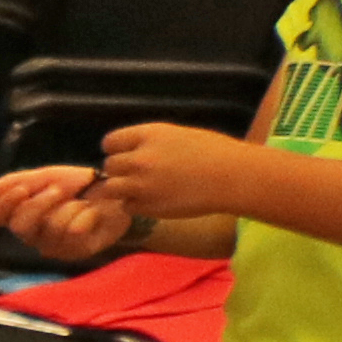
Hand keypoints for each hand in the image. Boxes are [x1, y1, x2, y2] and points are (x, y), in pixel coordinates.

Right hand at [0, 160, 136, 257]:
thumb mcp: (48, 177)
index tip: (21, 189)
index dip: (5, 204)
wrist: (117, 192)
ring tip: (82, 202)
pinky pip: (74, 231)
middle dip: (40, 204)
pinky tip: (94, 214)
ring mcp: (54, 246)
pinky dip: (87, 214)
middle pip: (20, 226)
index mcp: (22, 217)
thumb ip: (17, 182)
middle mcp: (33, 236)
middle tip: (59, 190)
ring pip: (50, 228)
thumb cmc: (80, 186)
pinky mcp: (77, 251)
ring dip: (69, 207)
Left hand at [99, 117, 251, 224]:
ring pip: (110, 189)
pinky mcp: (146, 206)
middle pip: (108, 166)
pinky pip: (126, 207)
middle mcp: (140, 158)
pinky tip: (154, 200)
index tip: (125, 155)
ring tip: (141, 189)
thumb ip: (150, 142)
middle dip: (119, 170)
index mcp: (149, 135)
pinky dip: (135, 205)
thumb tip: (130, 150)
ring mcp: (140, 184)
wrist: (233, 176)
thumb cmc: (214, 152)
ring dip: (121, 190)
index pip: (110, 142)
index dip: (116, 150)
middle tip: (136, 175)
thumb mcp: (178, 135)